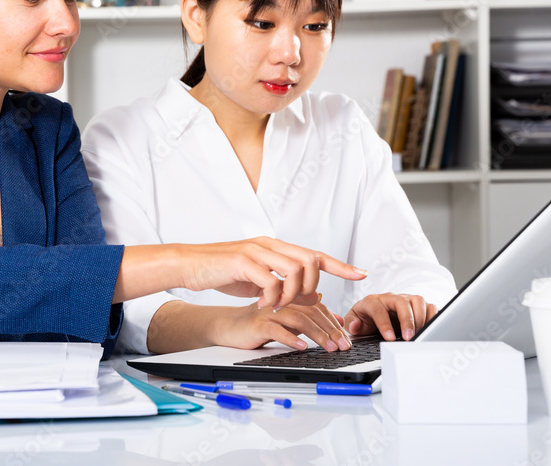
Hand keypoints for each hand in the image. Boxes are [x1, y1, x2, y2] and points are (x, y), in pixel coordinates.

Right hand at [180, 237, 367, 309]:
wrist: (189, 264)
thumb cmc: (222, 271)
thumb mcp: (258, 280)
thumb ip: (282, 284)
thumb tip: (311, 296)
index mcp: (274, 248)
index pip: (314, 254)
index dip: (339, 265)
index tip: (360, 274)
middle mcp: (269, 245)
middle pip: (310, 259)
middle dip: (313, 285)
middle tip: (302, 301)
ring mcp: (256, 251)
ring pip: (295, 268)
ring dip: (293, 293)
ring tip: (279, 305)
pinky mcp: (242, 262)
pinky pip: (270, 280)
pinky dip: (273, 296)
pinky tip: (264, 304)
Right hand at [212, 294, 352, 352]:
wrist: (227, 326)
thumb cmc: (256, 321)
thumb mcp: (286, 317)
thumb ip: (309, 315)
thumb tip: (335, 319)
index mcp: (289, 294)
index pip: (318, 305)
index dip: (334, 320)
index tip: (346, 338)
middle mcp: (281, 298)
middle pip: (312, 311)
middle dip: (331, 330)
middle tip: (343, 346)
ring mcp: (270, 310)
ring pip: (299, 319)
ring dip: (317, 335)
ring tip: (329, 348)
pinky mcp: (257, 322)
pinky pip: (278, 330)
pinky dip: (292, 338)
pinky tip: (302, 347)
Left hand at [344, 293, 436, 340]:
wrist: (374, 316)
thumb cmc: (366, 319)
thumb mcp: (354, 322)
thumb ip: (352, 323)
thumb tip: (355, 326)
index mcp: (372, 301)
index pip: (378, 309)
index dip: (384, 324)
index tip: (388, 338)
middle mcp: (391, 298)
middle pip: (402, 302)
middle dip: (407, 320)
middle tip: (408, 337)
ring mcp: (406, 300)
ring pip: (418, 301)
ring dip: (420, 318)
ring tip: (419, 334)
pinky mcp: (418, 305)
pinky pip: (430, 306)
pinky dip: (432, 317)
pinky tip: (429, 330)